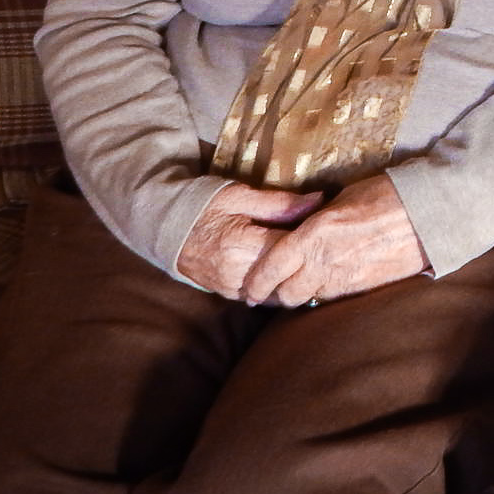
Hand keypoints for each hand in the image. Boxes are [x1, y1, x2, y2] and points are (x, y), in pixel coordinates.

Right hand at [176, 181, 321, 298]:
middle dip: (308, 262)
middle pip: (288, 274)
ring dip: (296, 277)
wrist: (166, 227)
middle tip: (324, 246)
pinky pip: (265, 297)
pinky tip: (291, 273)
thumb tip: (319, 201)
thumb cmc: (204, 206)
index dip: (314, 240)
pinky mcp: (230, 296)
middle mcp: (237, 274)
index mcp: (241, 245)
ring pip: (279, 291)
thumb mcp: (241, 196)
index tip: (326, 230)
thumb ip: (280, 203)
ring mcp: (233, 289)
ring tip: (311, 260)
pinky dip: (280, 286)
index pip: (291, 249)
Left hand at [239, 173, 429, 307]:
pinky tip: (323, 286)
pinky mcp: (363, 288)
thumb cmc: (384, 196)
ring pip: (308, 299)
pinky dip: (323, 294)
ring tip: (295, 291)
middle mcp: (324, 260)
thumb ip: (315, 218)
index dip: (257, 282)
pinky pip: (332, 298)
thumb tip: (301, 224)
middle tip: (271, 291)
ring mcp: (344, 278)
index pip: (272, 265)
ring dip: (300, 296)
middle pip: (286, 294)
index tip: (250, 289)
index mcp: (313, 234)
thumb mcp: (341, 199)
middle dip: (276, 294)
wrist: (425, 214)